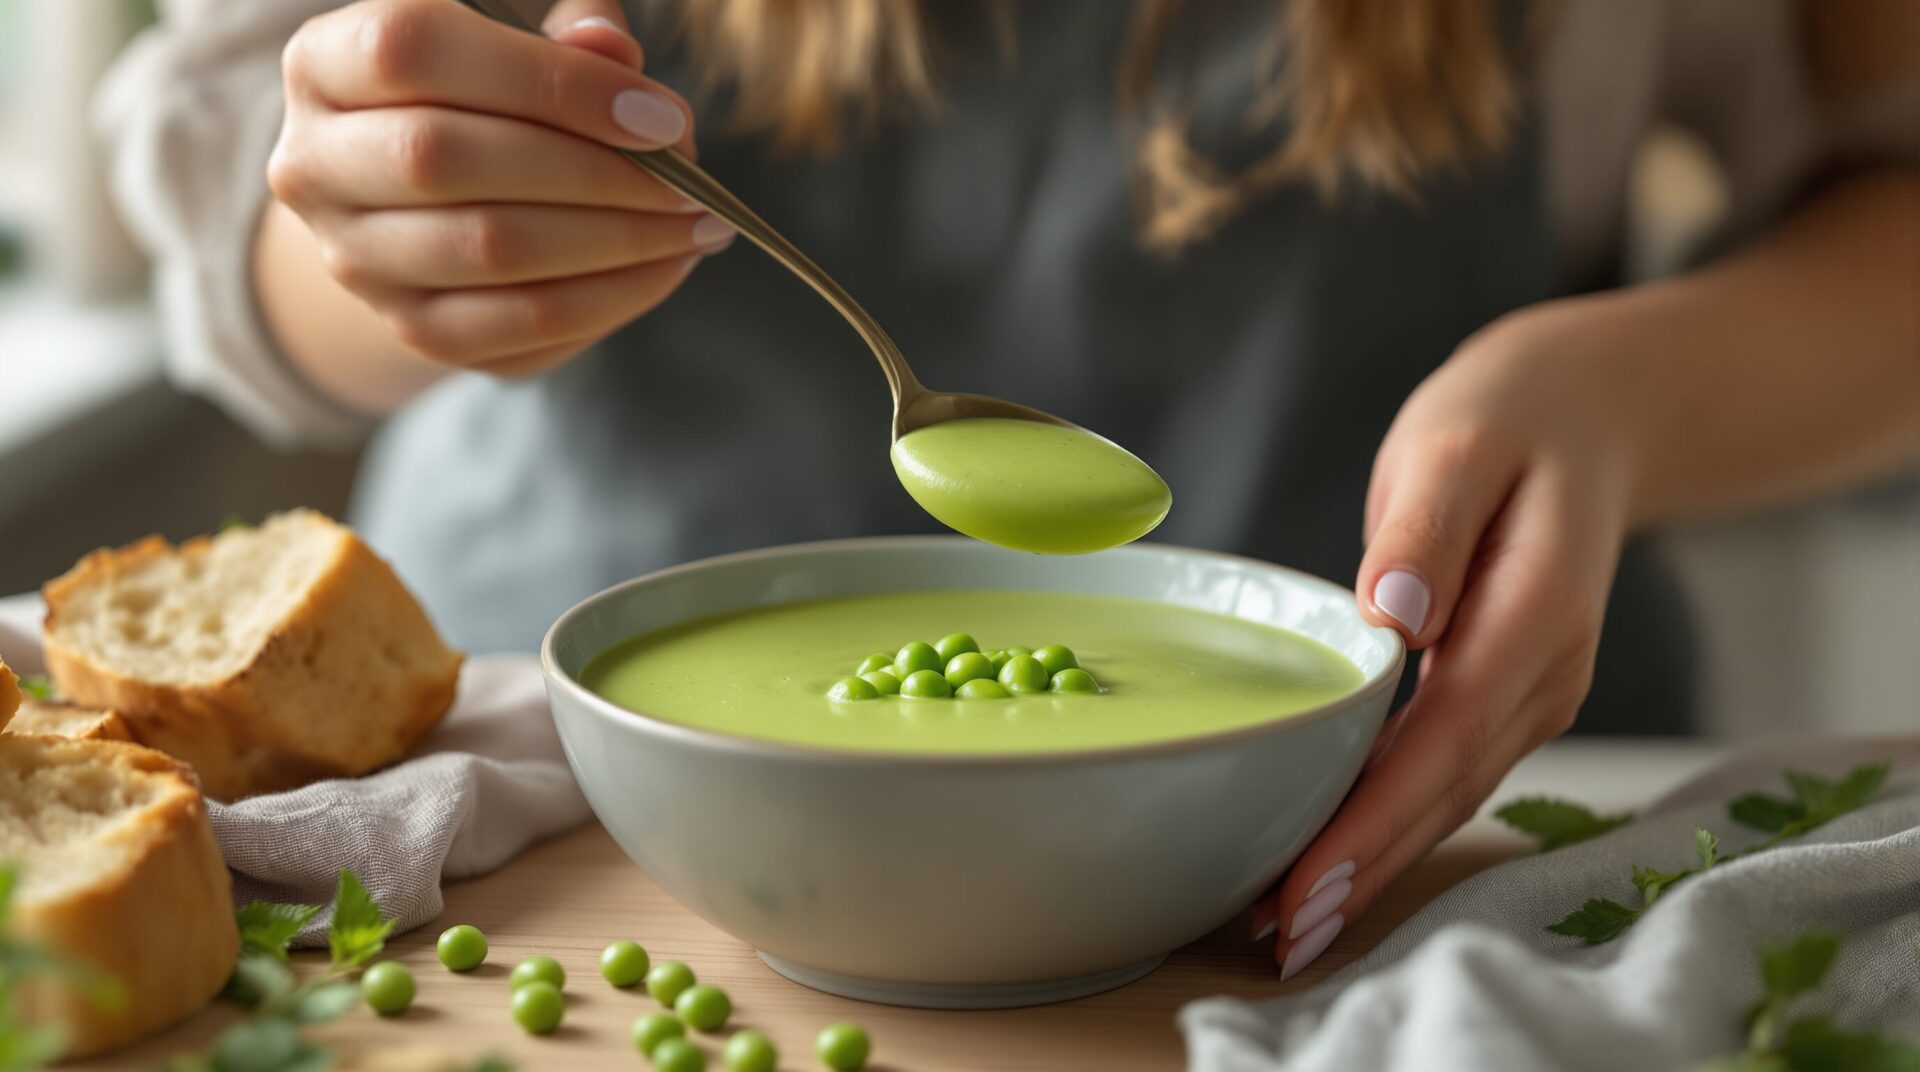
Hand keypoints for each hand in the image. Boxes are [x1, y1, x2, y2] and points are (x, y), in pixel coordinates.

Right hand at [267, 0, 730, 378]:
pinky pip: (518, 323)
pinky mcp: (410, 328)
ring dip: (616, 239)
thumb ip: (568, 36)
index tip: (660, 115)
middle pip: (445, 157)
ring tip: (695, 225)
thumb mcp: (519, 44)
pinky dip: (609, 297)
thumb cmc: (490, 101)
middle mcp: (314, 163)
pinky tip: (665, 268)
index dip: (548, 80)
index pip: (416, 50)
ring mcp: (354, 259)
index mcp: (325, 63)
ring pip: (489, 249)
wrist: (427, 208)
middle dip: (594, 170)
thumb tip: (612, 53)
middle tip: (691, 184)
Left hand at [1251, 306, 1638, 976]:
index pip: (1444, 736)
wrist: (1590, 414)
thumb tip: (1393, 614)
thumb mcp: (1459, 441)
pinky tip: (1333, 855)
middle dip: (1364, 870)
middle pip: (1446, 790)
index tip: (1309, 880)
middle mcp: (1545, 670)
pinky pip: (1446, 771)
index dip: (1375, 818)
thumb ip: (1426, 528)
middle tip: (1279, 935)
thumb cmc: (1509, 418)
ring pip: (1448, 795)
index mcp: (1536, 611)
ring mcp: (1534, 691)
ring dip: (1374, 863)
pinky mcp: (1507, 694)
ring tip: (1291, 924)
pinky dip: (1391, 821)